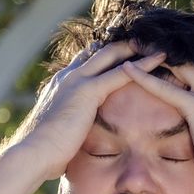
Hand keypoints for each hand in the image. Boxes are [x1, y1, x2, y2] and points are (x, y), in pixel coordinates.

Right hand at [12, 41, 165, 179]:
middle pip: (100, 50)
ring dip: (136, 48)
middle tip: (145, 39)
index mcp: (61, 84)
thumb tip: (73, 137)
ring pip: (112, 55)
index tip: (123, 51)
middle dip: (123, 44)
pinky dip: (143, 65)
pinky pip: (121, 73)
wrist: (34, 153)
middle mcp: (69, 76)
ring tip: (157, 44)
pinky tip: (159, 59)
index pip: (86, 60)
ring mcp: (77, 80)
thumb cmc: (44, 152)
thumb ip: (68, 125)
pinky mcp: (88, 91)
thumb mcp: (58, 131)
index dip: (104, 54)